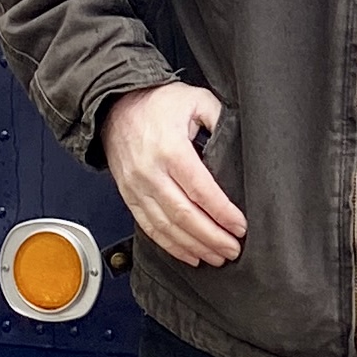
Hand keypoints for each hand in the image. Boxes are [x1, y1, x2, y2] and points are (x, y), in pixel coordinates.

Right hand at [101, 82, 246, 268]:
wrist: (114, 106)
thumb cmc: (157, 103)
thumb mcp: (196, 99)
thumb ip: (221, 119)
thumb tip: (242, 144)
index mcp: (170, 149)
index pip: (201, 190)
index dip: (223, 213)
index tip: (241, 227)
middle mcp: (151, 173)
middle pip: (184, 216)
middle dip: (211, 237)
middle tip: (233, 250)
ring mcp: (137, 188)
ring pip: (166, 228)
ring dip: (193, 247)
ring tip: (217, 256)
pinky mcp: (129, 197)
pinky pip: (149, 228)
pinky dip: (170, 246)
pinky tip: (190, 254)